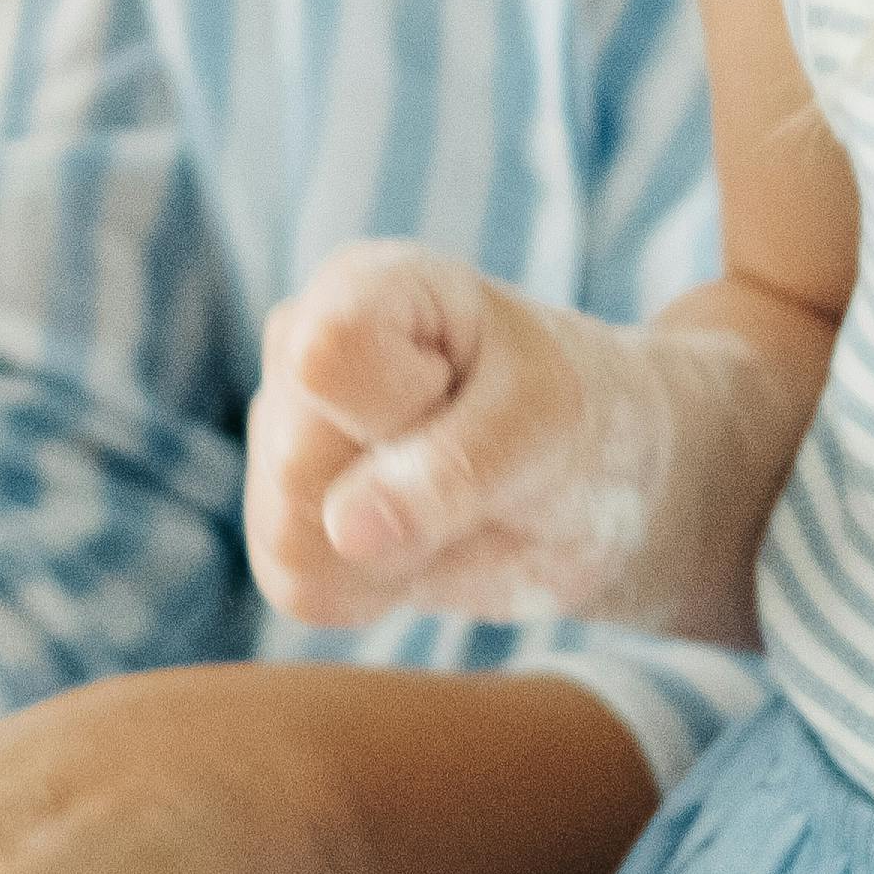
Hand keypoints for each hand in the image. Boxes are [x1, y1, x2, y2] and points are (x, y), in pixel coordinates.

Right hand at [251, 242, 686, 630]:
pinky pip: (301, 587)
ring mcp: (280, 439)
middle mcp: (300, 351)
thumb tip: (345, 533)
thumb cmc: (571, 417)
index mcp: (362, 286)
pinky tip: (423, 541)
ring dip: (397, 551)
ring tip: (450, 502)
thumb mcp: (544, 424)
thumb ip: (452, 471)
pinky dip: (380, 587)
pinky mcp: (284, 525)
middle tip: (473, 461)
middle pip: (299, 461)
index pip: (328, 357)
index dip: (399, 404)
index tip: (458, 390)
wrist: (593, 485)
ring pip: (291, 537)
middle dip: (405, 492)